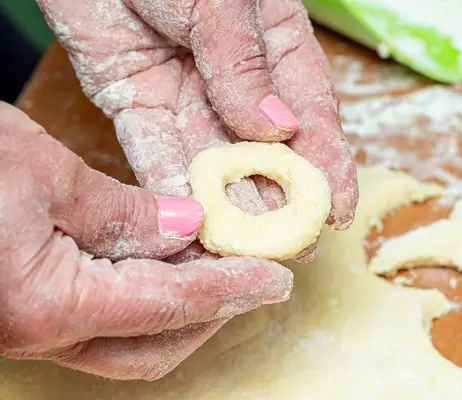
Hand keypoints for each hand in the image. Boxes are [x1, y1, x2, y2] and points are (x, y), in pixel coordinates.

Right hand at [0, 103, 292, 379]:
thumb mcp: (39, 172)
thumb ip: (120, 212)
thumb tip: (185, 229)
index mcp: (44, 305)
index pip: (169, 307)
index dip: (230, 291)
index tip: (274, 278)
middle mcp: (36, 334)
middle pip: (155, 346)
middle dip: (214, 313)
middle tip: (255, 275)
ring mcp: (28, 330)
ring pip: (130, 340)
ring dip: (183, 309)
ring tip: (222, 268)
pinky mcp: (25, 312)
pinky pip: (102, 320)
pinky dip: (145, 298)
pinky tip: (166, 264)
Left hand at [36, 0, 358, 260]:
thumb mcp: (220, 0)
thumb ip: (244, 64)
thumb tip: (278, 132)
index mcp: (276, 44)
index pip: (311, 112)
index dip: (327, 164)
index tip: (338, 210)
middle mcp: (236, 78)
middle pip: (263, 149)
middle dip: (279, 199)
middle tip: (293, 245)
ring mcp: (186, 93)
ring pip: (212, 159)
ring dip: (228, 204)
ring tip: (245, 247)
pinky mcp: (137, 101)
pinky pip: (155, 151)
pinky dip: (171, 187)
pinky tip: (191, 223)